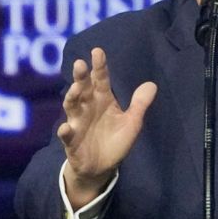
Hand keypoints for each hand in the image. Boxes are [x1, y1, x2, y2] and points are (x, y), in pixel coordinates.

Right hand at [59, 47, 156, 206]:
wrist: (102, 167)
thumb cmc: (115, 141)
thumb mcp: (132, 123)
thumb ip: (139, 104)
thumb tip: (152, 84)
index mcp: (103, 101)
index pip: (100, 81)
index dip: (99, 67)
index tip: (97, 51)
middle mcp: (87, 108)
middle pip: (83, 89)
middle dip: (81, 77)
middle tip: (80, 64)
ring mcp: (77, 123)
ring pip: (72, 107)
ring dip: (72, 97)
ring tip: (76, 89)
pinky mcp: (71, 141)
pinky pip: (67, 135)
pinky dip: (65, 131)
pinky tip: (66, 128)